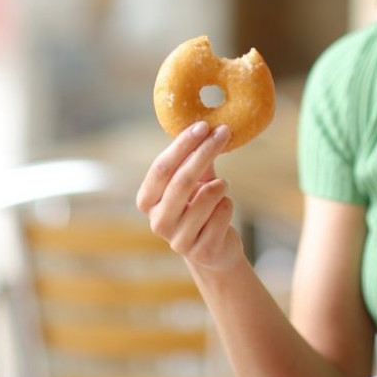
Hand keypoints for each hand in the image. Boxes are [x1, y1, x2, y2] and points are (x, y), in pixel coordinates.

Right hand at [136, 121, 242, 271]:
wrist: (215, 250)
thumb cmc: (200, 208)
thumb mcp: (194, 182)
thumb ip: (194, 160)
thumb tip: (205, 128)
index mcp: (148, 201)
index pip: (161, 168)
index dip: (182, 145)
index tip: (202, 125)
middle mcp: (158, 222)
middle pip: (182, 180)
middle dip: (205, 152)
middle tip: (224, 132)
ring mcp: (178, 240)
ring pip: (207, 197)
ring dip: (221, 185)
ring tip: (223, 185)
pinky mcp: (202, 251)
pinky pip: (222, 213)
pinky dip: (228, 205)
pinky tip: (224, 210)